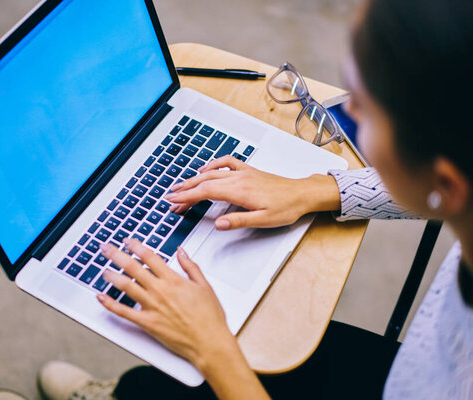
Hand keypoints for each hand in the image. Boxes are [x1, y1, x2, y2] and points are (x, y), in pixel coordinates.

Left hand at [97, 239, 235, 368]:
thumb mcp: (205, 286)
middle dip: (117, 255)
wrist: (209, 342)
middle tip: (106, 248)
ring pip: (126, 286)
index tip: (128, 241)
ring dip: (112, 275)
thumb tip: (181, 251)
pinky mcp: (147, 323)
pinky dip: (110, 304)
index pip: (150, 257)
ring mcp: (151, 306)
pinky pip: (124, 312)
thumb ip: (190, 267)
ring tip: (103, 268)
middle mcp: (160, 291)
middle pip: (133, 267)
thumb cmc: (210, 318)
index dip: (136, 246)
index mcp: (173, 280)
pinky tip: (101, 297)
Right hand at [164, 155, 341, 229]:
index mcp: (240, 191)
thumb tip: (218, 224)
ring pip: (212, 173)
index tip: (173, 201)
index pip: (206, 192)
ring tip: (180, 186)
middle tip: (169, 198)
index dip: (186, 197)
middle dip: (184, 190)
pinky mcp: (248, 171)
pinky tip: (205, 169)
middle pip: (204, 182)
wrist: (302, 194)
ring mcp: (243, 173)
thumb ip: (239, 221)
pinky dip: (212, 164)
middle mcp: (239, 179)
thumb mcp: (264, 221)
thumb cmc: (286, 208)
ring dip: (193, 179)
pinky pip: (227, 163)